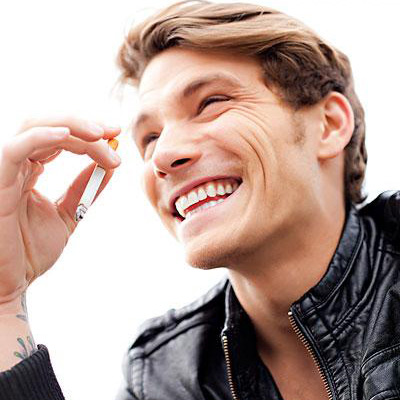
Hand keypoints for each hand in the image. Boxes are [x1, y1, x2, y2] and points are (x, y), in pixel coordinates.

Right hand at [0, 116, 120, 306]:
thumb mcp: (68, 215)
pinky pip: (17, 149)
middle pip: (49, 126)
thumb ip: (84, 190)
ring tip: (102, 136)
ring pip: (35, 129)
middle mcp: (15, 165)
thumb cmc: (31, 252)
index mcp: (30, 171)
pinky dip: (42, 137)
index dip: (89, 136)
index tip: (116, 139)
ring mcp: (4, 171)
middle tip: (113, 131)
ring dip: (72, 127)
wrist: (12, 284)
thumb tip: (109, 168)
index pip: (60, 139)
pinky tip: (69, 136)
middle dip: (84, 125)